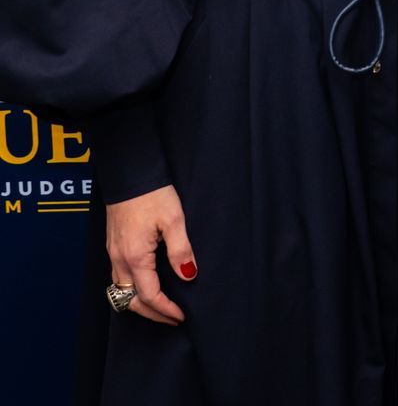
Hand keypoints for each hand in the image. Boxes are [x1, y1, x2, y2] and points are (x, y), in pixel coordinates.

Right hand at [105, 184, 196, 324]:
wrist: (130, 175)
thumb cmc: (152, 194)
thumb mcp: (174, 220)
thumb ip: (181, 250)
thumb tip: (188, 275)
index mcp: (134, 257)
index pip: (149, 295)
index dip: (165, 310)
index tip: (181, 317)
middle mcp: (118, 260)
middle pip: (131, 301)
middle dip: (152, 314)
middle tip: (173, 318)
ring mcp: (113, 254)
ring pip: (121, 291)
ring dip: (140, 303)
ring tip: (162, 307)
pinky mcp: (113, 247)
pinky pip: (118, 278)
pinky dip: (133, 290)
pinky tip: (147, 286)